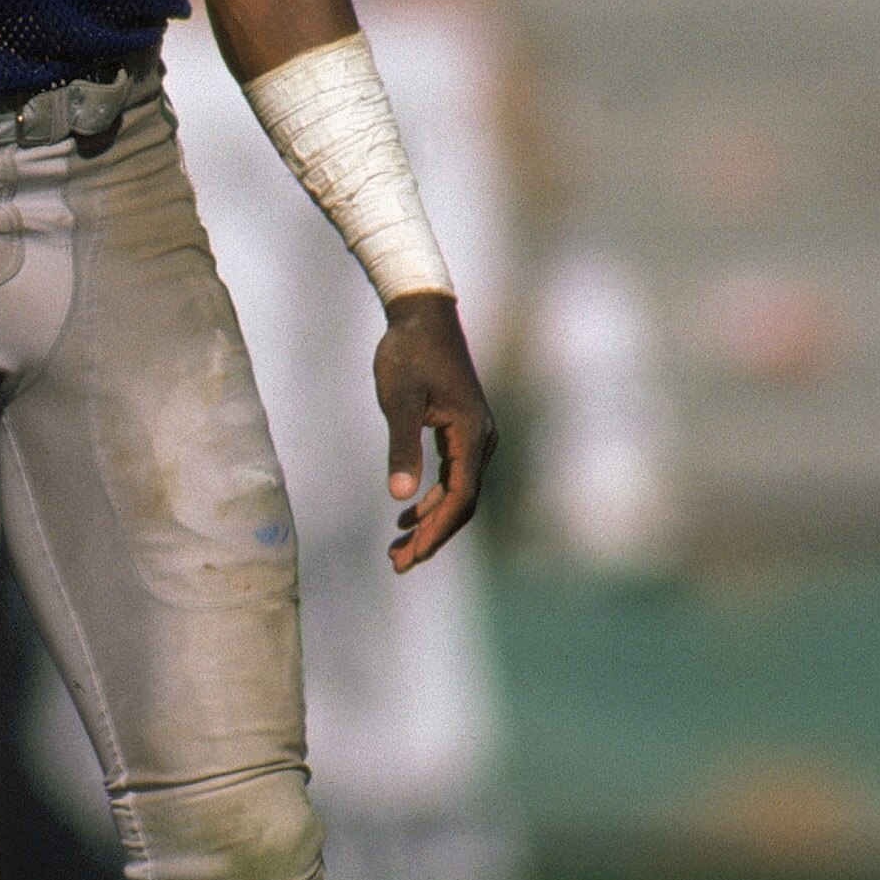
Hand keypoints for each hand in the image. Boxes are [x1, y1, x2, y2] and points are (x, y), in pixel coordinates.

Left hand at [373, 292, 493, 572]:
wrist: (422, 316)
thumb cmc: (409, 353)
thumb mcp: (398, 400)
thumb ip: (401, 447)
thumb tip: (400, 497)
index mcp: (471, 435)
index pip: (460, 498)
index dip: (435, 532)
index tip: (409, 556)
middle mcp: (482, 440)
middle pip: (462, 504)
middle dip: (431, 536)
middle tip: (397, 563)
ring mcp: (475, 437)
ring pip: (458, 493)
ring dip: (430, 522)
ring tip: (397, 548)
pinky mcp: (463, 432)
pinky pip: (453, 478)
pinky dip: (431, 500)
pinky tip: (407, 514)